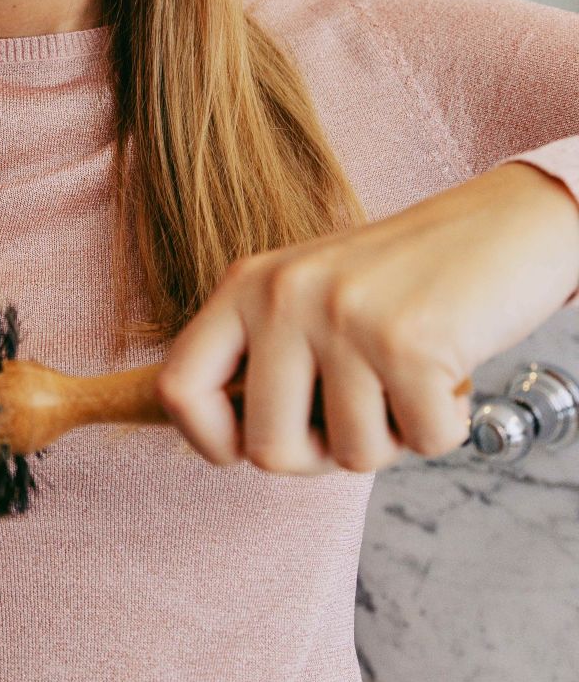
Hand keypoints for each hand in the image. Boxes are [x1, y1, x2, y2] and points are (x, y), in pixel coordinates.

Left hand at [156, 161, 578, 474]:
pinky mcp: (408, 343)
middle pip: (267, 451)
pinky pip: (422, 444)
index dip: (210, 442)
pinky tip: (446, 371)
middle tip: (362, 410)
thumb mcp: (308, 295)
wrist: (502, 225)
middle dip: (322, 455)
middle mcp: (284, 295)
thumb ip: (261, 355)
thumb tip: (214, 435)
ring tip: (409, 373)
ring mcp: (344, 317)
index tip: (248, 448)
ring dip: (393, 434)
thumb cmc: (405, 278)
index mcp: (246, 285)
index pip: (179, 389)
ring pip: (352, 457)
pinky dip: (443, 424)